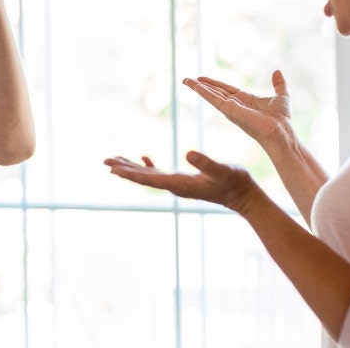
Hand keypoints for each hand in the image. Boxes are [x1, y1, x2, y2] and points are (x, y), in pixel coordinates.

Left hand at [103, 151, 262, 213]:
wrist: (244, 196)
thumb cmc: (235, 182)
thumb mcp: (222, 170)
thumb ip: (207, 163)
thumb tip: (188, 152)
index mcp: (180, 184)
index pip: (149, 179)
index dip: (130, 174)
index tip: (112, 169)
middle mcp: (175, 186)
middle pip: (143, 178)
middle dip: (123, 170)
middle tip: (104, 161)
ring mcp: (178, 184)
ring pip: (149, 175)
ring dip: (132, 168)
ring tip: (114, 160)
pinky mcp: (184, 181)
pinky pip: (160, 173)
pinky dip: (149, 165)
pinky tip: (143, 157)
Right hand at [184, 70, 296, 151]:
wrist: (281, 132)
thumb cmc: (282, 120)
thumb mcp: (282, 96)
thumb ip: (279, 84)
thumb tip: (276, 71)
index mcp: (245, 101)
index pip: (226, 90)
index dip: (214, 84)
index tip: (202, 78)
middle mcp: (236, 105)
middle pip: (215, 92)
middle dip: (201, 86)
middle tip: (187, 80)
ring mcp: (231, 109)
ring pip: (211, 95)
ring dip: (198, 88)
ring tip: (185, 81)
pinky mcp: (230, 111)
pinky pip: (214, 100)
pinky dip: (204, 92)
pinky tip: (195, 86)